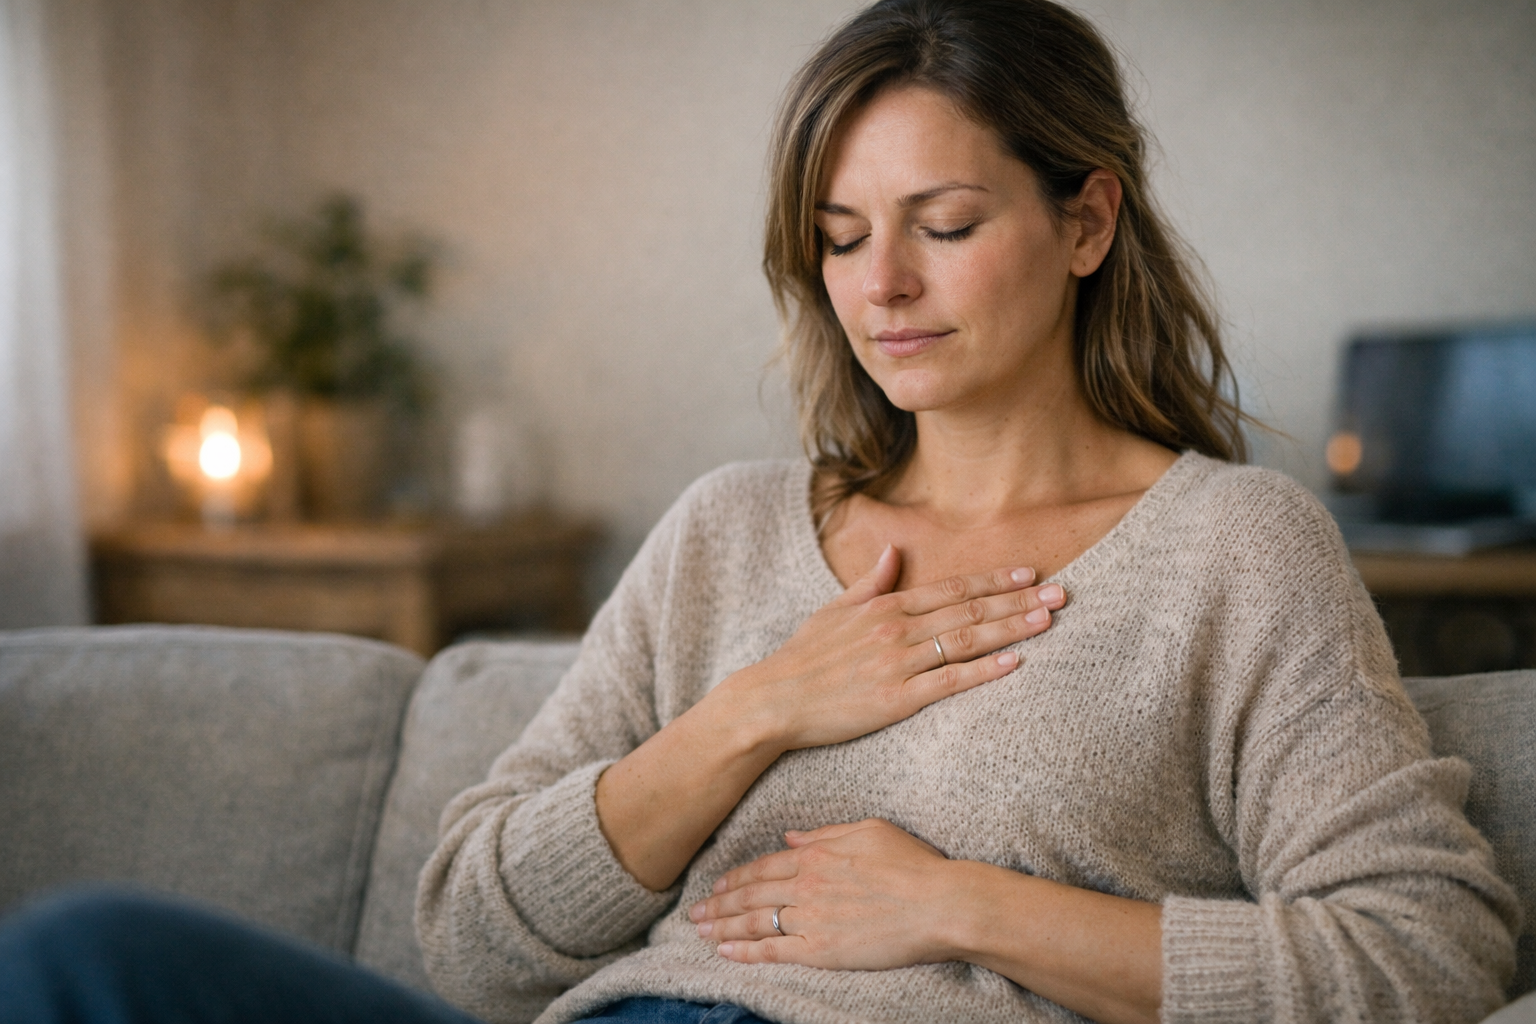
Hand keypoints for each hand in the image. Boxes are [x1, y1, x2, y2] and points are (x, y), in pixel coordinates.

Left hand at [690, 819, 957, 968]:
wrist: (940, 904)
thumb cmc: (913, 865)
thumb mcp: (869, 830)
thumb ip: (825, 834)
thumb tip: (791, 836)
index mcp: (816, 854)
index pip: (763, 866)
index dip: (736, 877)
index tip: (717, 885)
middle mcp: (806, 885)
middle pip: (750, 895)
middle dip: (718, 904)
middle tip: (694, 913)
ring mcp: (811, 918)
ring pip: (754, 922)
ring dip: (722, 927)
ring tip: (700, 932)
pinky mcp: (822, 950)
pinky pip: (774, 951)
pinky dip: (745, 952)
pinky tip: (726, 953)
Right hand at [718, 545, 1064, 752]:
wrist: (773, 699)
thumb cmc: (803, 658)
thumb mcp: (834, 610)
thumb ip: (870, 582)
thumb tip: (894, 552)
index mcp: (884, 606)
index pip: (952, 588)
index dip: (994, 581)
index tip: (1029, 574)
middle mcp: (896, 628)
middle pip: (969, 610)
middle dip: (1019, 601)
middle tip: (1062, 592)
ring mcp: (898, 663)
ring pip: (966, 640)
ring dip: (1012, 629)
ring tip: (1049, 619)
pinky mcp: (896, 698)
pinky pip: (949, 681)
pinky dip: (984, 670)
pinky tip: (1014, 662)